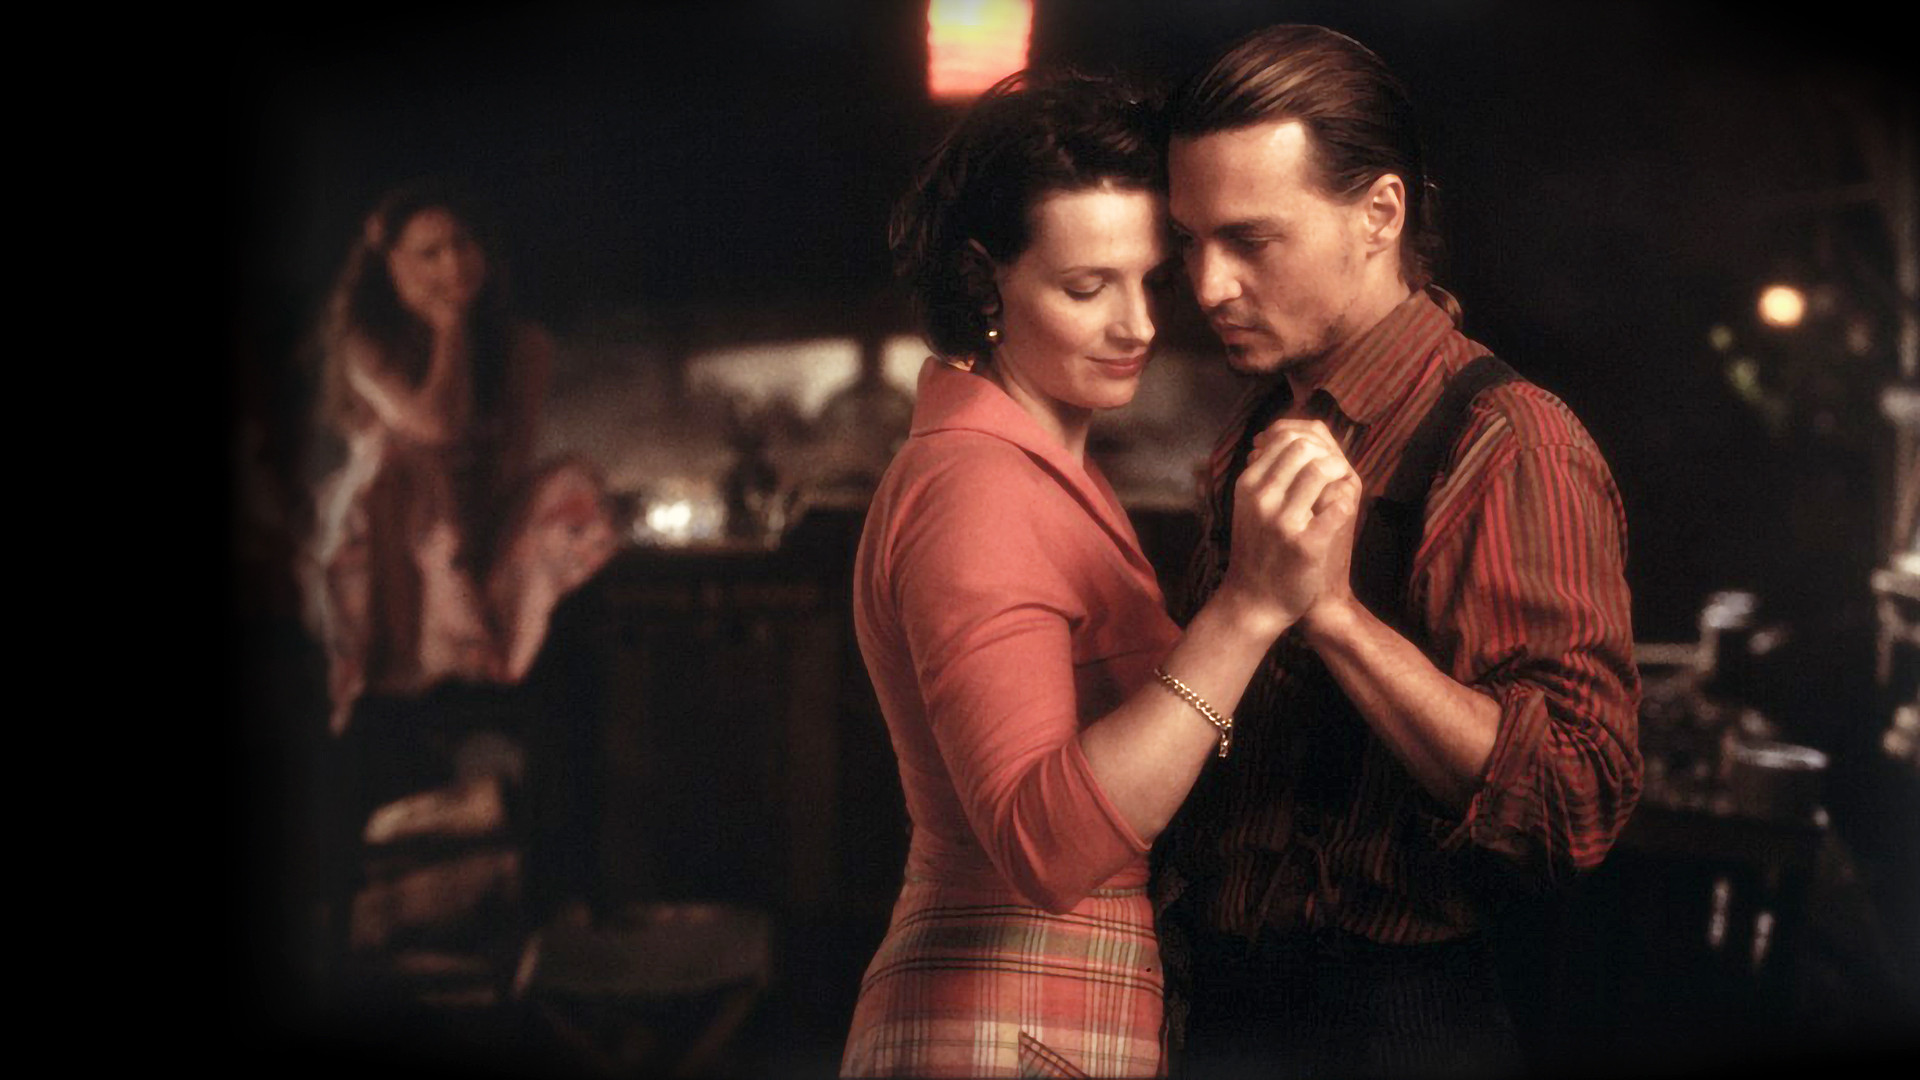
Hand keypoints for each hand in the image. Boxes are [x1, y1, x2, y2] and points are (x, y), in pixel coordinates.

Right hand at [1217, 419, 1360, 636]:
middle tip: (1333, 472)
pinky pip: (1337, 506)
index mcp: (1248, 485)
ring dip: (1339, 473)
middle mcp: (1262, 498)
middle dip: (1327, 453)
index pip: (1284, 437)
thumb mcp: (1252, 505)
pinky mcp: (1306, 545)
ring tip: (1339, 488)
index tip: (1317, 459)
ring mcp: (1283, 522)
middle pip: (1303, 446)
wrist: (1255, 602)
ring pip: (1321, 469)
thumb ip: (1266, 472)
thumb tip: (1277, 435)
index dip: (1309, 441)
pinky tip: (1341, 511)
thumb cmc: (1258, 550)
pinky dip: (1345, 502)